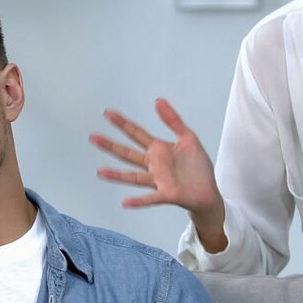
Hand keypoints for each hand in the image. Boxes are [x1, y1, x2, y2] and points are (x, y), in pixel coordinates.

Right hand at [90, 98, 226, 247]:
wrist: (208, 192)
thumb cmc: (197, 167)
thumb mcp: (188, 138)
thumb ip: (173, 120)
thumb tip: (158, 100)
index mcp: (158, 149)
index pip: (136, 133)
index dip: (122, 123)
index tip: (108, 113)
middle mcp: (153, 165)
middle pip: (128, 153)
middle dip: (111, 145)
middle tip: (94, 137)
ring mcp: (158, 180)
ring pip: (134, 177)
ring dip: (117, 175)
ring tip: (101, 172)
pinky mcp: (167, 195)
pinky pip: (151, 198)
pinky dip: (139, 201)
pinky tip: (126, 202)